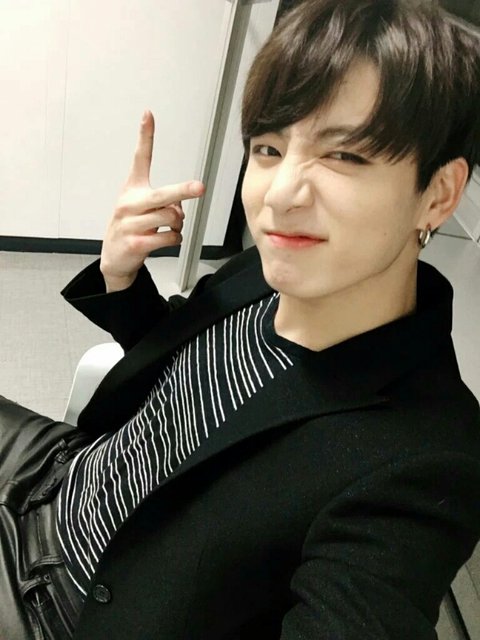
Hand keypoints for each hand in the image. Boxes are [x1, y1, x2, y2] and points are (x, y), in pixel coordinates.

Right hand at [100, 110, 204, 291]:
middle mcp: (129, 203)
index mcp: (132, 189)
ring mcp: (130, 223)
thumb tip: (179, 207)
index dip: (145, 136)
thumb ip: (164, 202)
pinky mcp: (136, 243)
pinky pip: (168, 237)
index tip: (148, 115)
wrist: (114, 257)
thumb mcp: (143, 209)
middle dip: (183, 191)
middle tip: (199, 188)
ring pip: (171, 218)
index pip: (140, 158)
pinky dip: (175, 239)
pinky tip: (168, 239)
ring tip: (171, 229)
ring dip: (178, 225)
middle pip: (163, 194)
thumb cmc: (132, 227)